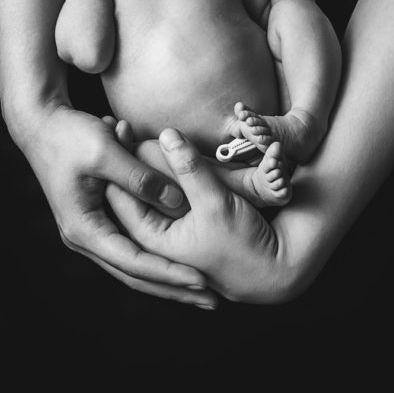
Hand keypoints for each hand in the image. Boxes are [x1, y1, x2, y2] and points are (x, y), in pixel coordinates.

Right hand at [13, 104, 217, 306]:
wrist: (40, 124)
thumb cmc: (69, 134)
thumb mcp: (106, 151)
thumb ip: (140, 177)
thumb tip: (176, 201)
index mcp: (84, 229)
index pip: (134, 263)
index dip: (169, 273)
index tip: (202, 281)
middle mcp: (85, 238)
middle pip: (135, 276)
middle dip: (173, 289)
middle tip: (210, 301)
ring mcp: (91, 231)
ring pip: (135, 266)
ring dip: (168, 278)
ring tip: (203, 291)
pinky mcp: (99, 221)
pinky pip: (133, 248)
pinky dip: (157, 258)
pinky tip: (182, 265)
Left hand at [106, 128, 291, 303]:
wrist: (276, 267)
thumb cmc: (244, 244)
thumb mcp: (215, 204)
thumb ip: (191, 169)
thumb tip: (168, 133)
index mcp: (151, 239)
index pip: (120, 194)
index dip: (117, 159)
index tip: (116, 127)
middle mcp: (158, 234)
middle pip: (133, 189)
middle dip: (126, 158)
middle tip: (120, 125)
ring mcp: (175, 225)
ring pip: (151, 188)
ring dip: (145, 161)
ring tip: (133, 131)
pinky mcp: (192, 216)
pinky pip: (170, 190)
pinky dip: (165, 169)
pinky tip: (164, 148)